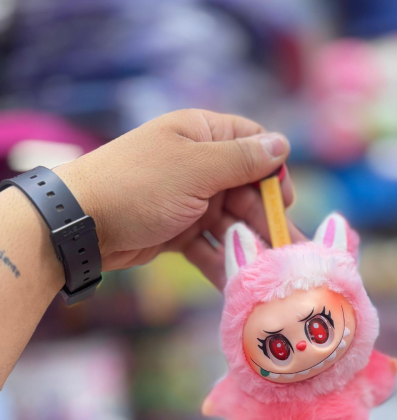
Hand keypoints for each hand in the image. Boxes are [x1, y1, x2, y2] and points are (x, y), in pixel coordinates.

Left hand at [55, 109, 302, 288]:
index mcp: (202, 135)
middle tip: (290, 253)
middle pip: (247, 191)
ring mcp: (188, 200)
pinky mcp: (177, 231)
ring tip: (273, 275)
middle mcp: (198, 165)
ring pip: (231, 223)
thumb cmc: (139, 186)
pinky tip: (242, 284)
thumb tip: (282, 143)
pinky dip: (223, 262)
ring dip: (250, 247)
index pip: (252, 145)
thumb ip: (242, 159)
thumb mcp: (195, 168)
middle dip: (266, 221)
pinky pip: (209, 246)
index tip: (283, 200)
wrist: (81, 224)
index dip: (273, 171)